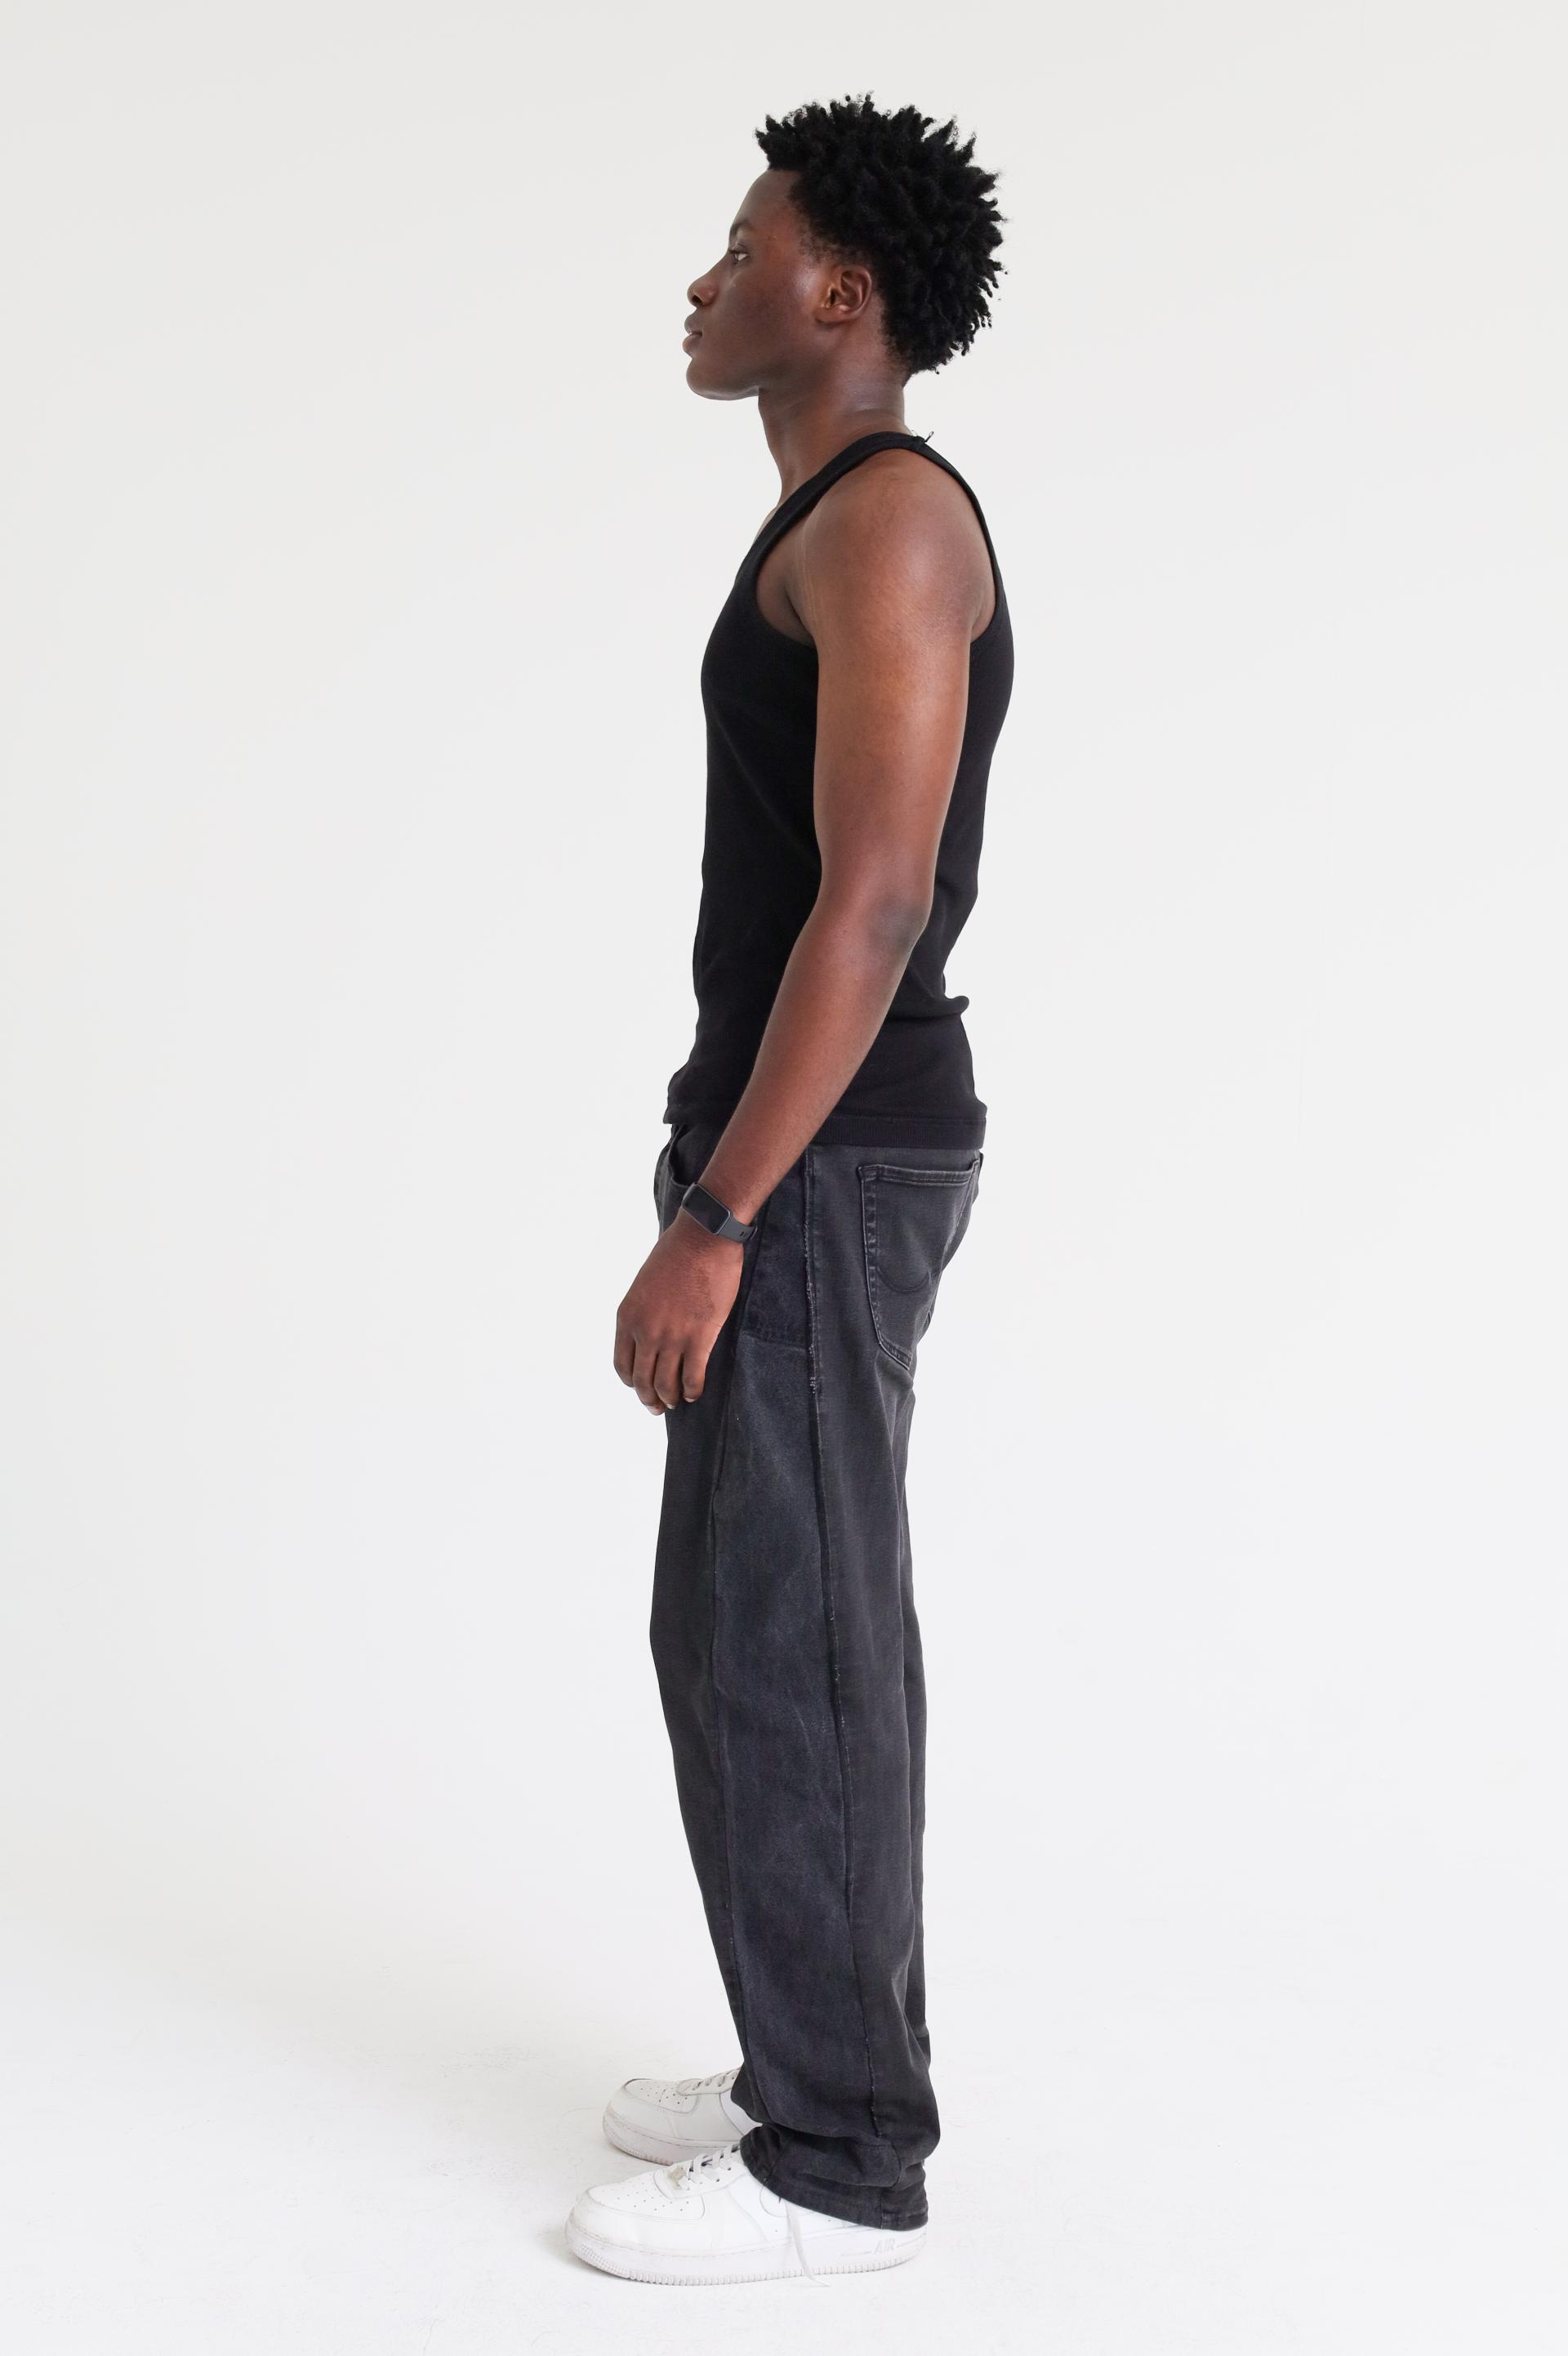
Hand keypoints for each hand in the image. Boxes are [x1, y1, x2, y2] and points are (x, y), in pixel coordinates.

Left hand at [614, 1215, 742, 1412]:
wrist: (702, 1240)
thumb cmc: (675, 1254)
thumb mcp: (644, 1284)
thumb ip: (643, 1312)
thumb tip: (650, 1332)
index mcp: (627, 1317)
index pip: (622, 1364)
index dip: (631, 1382)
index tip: (640, 1387)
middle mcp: (645, 1332)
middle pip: (643, 1380)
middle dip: (649, 1398)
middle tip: (656, 1407)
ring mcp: (671, 1337)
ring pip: (666, 1384)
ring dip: (670, 1399)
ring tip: (675, 1403)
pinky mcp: (699, 1338)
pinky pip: (692, 1377)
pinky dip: (691, 1391)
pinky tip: (694, 1394)